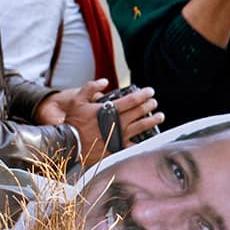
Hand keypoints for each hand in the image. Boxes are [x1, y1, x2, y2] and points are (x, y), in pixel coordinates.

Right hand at [37, 81, 160, 165]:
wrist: (70, 144)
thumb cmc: (73, 122)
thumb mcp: (77, 100)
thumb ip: (90, 87)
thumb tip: (104, 81)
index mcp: (109, 110)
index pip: (132, 100)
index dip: (144, 94)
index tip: (150, 92)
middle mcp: (117, 123)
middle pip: (139, 112)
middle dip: (149, 105)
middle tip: (154, 102)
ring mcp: (119, 136)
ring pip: (141, 127)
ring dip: (152, 120)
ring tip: (159, 116)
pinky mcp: (117, 148)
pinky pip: (134, 144)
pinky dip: (143, 140)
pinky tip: (150, 137)